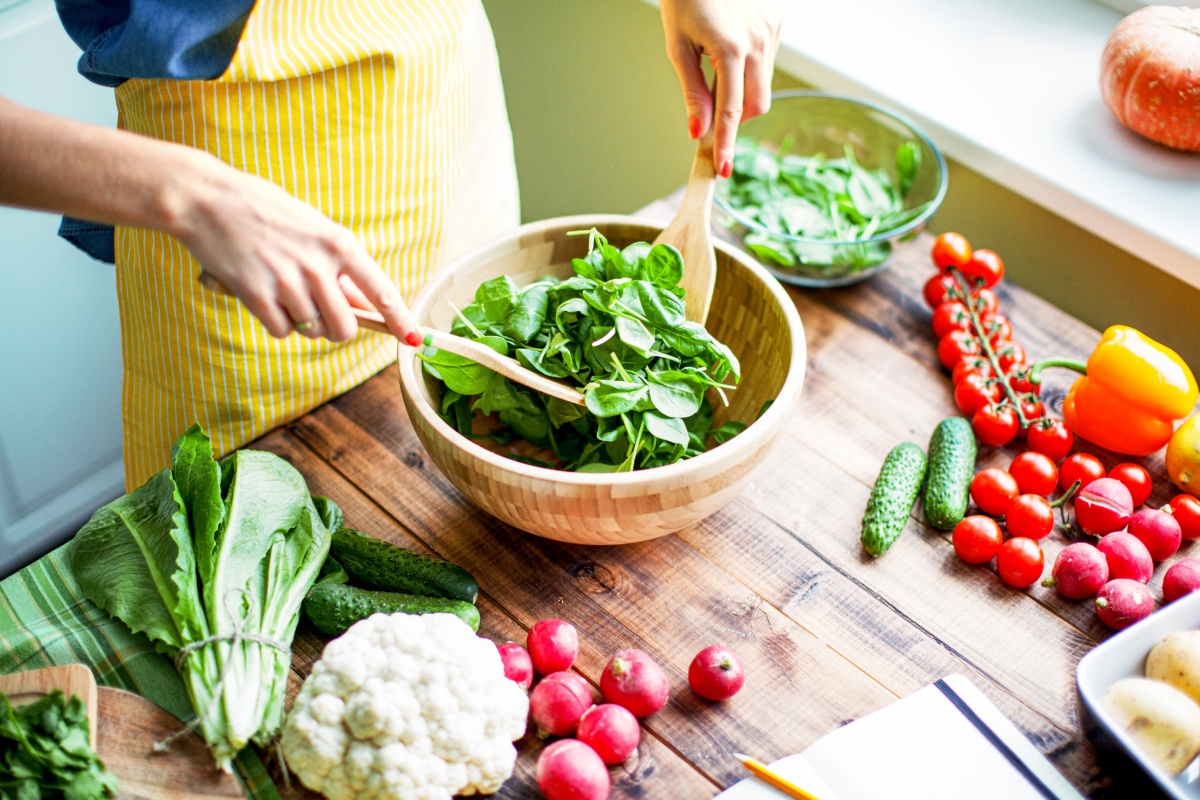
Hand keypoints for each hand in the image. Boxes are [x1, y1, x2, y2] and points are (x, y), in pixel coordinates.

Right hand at [172, 152, 420, 344]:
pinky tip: (264, 296)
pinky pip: (281, 331)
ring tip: (282, 290)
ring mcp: (287, 282)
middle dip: (335, 328)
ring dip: (301, 321)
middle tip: (319, 309)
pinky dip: (276, 322)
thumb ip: (341, 266)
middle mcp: (318, 265)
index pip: (381, 291)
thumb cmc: (265, 211)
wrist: (207, 198)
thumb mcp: (314, 228)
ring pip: (312, 331)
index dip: (401, 320)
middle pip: (344, 327)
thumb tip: (366, 306)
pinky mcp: (256, 295)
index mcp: (339, 243)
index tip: (416, 339)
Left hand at [659, 0, 780, 176]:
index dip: (727, 144)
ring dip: (741, 92)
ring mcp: (771, 32)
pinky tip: (731, 49)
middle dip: (736, 118)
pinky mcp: (776, 23)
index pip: (731, 111)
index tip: (724, 170)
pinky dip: (749, 70)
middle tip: (710, 113)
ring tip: (715, 67)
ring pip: (763, 86)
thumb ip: (692, 93)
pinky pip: (767, 63)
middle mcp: (758, 42)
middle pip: (757, 105)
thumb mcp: (678, 48)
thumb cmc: (684, 0)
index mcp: (730, 49)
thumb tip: (698, 132)